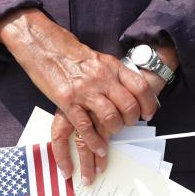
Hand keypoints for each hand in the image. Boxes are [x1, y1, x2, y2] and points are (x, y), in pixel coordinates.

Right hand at [47, 44, 178, 186]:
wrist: (45, 47)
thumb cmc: (72, 55)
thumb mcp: (100, 59)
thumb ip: (114, 74)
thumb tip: (130, 90)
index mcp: (112, 66)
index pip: (140, 87)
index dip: (148, 104)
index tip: (148, 113)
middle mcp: (102, 78)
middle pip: (128, 105)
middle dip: (131, 120)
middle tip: (128, 124)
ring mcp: (85, 90)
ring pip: (110, 117)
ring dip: (115, 130)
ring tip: (113, 134)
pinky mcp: (68, 101)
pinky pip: (85, 126)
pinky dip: (94, 141)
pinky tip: (99, 148)